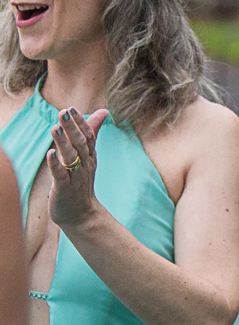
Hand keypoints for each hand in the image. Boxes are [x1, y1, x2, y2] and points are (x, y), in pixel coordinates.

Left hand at [47, 107, 108, 227]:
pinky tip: (50, 154)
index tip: (71, 109)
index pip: (88, 137)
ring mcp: (76, 178)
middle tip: (64, 112)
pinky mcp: (65, 190)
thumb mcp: (88, 156)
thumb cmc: (81, 182)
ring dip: (63, 143)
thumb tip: (103, 111)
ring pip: (71, 158)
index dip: (80, 123)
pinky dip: (55, 165)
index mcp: (90, 157)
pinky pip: (61, 176)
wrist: (82, 215)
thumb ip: (93, 132)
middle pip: (80, 144)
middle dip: (72, 128)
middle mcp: (85, 165)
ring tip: (55, 128)